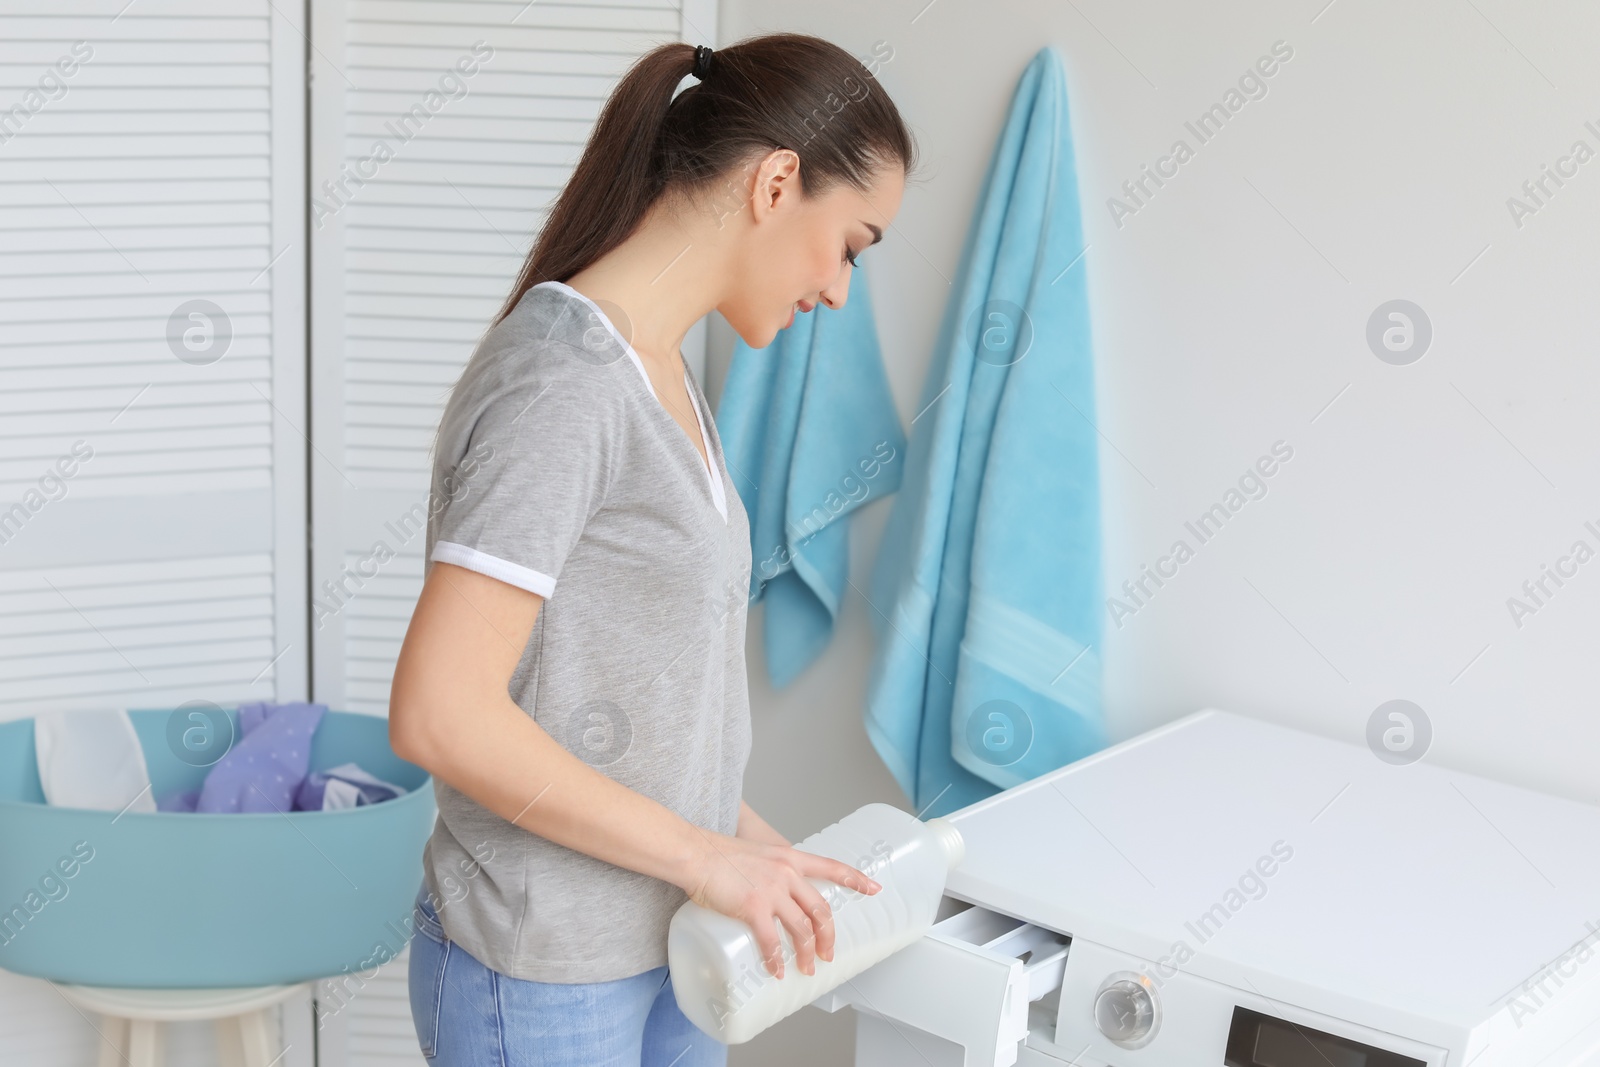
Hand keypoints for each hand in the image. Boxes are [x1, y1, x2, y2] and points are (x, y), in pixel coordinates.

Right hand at [683, 831, 881, 979]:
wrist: (695, 853)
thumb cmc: (718, 854)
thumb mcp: (757, 854)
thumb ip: (770, 871)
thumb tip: (774, 895)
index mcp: (790, 858)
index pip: (832, 867)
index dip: (855, 879)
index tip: (874, 889)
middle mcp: (787, 873)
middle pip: (820, 909)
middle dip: (828, 937)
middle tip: (827, 954)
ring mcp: (771, 891)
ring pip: (802, 929)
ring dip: (807, 954)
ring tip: (806, 969)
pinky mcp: (752, 908)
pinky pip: (772, 941)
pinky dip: (776, 960)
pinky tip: (776, 971)